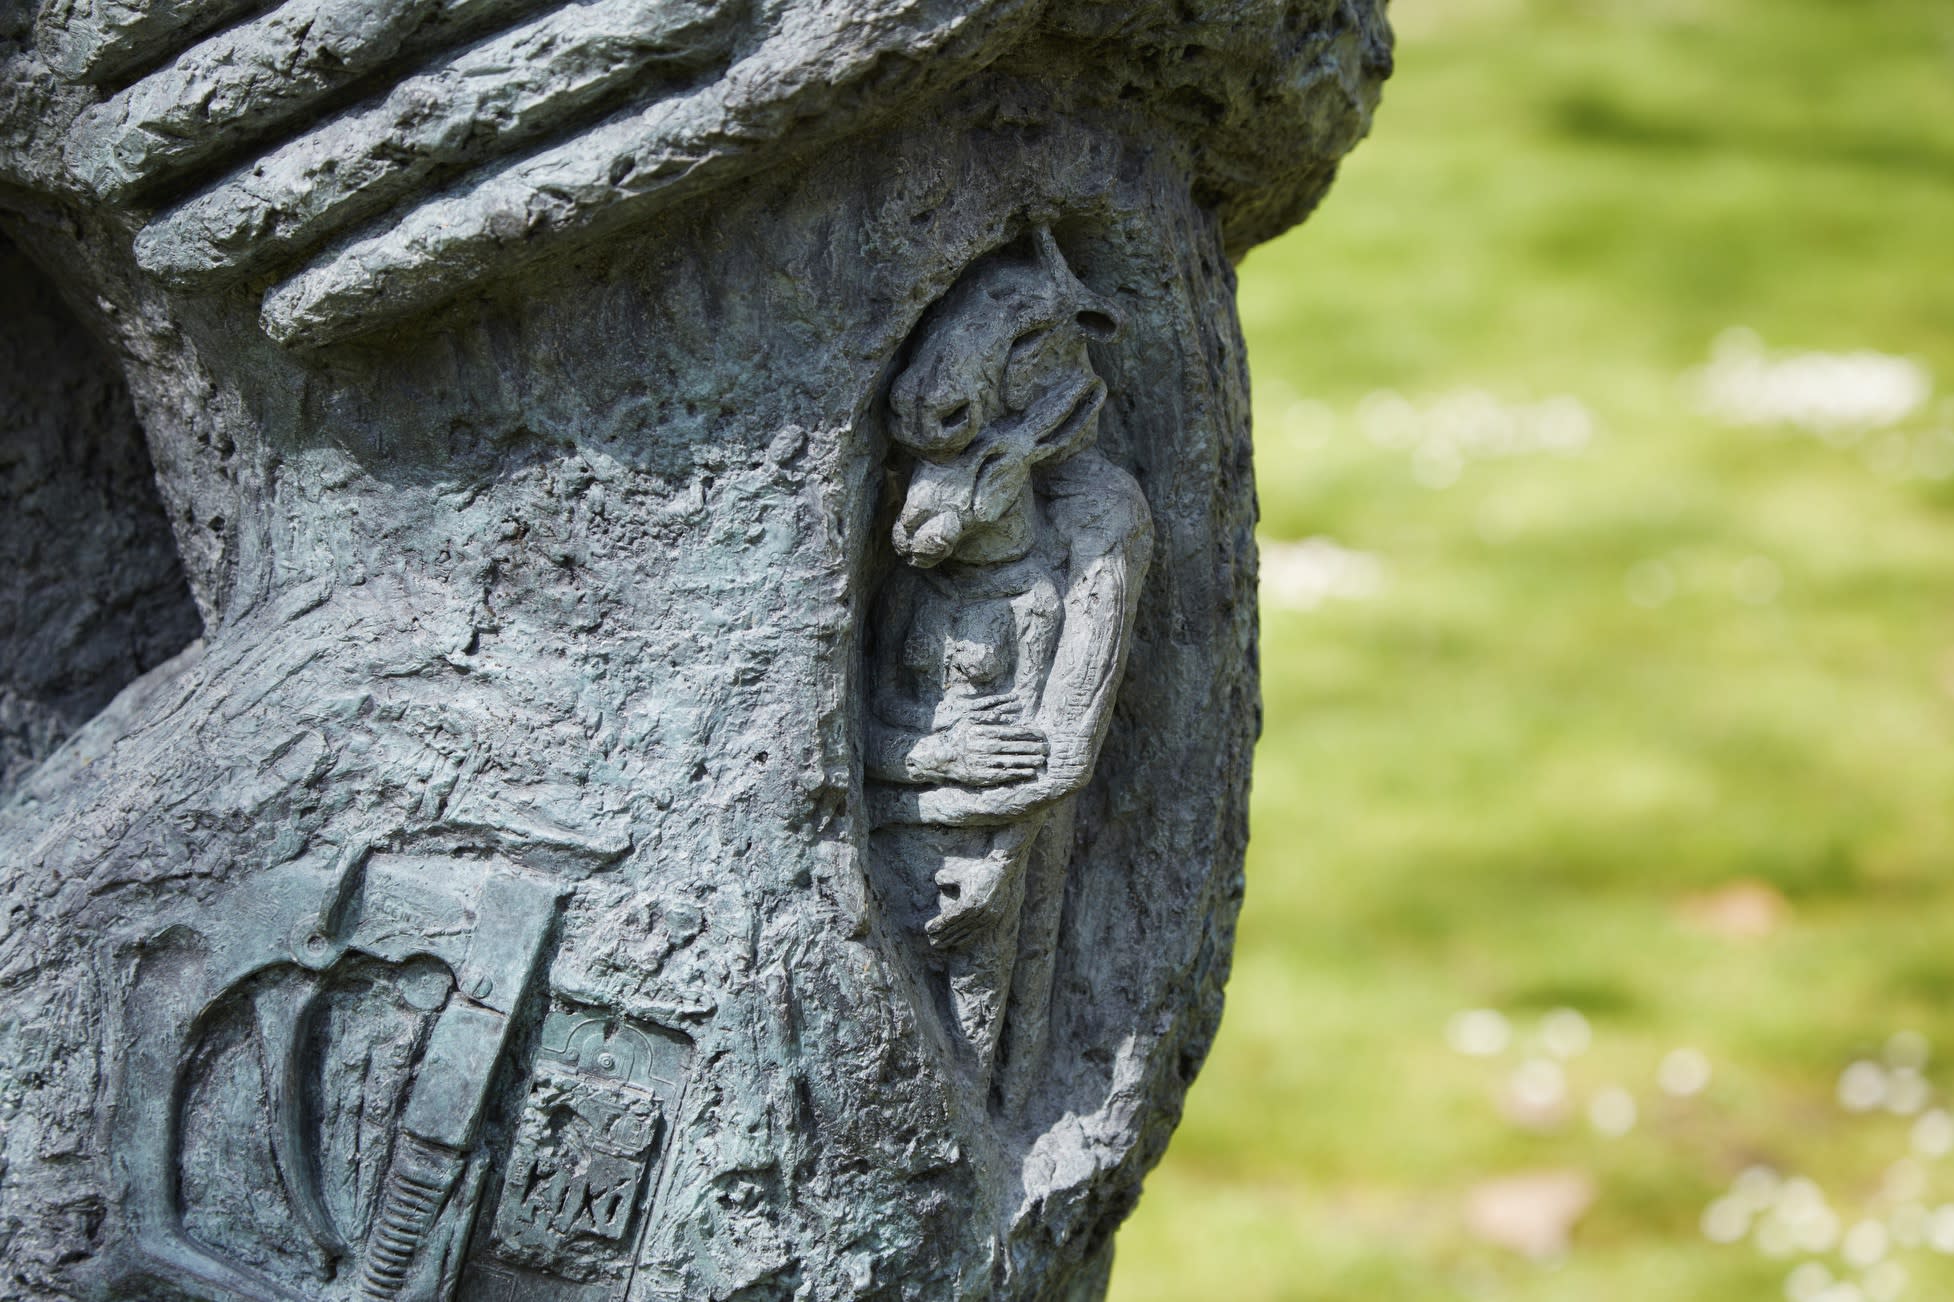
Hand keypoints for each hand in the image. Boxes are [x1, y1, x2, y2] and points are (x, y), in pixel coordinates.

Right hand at [917, 698, 1046, 785]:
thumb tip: (1005, 712)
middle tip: (1047, 747)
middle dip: (1034, 747)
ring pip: (1014, 761)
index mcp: (986, 732)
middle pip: (1017, 747)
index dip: (1030, 733)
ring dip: (1030, 761)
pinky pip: (1007, 774)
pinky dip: (1020, 773)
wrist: (944, 758)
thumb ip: (987, 716)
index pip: (1014, 732)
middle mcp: (988, 747)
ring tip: (1042, 760)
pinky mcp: (986, 776)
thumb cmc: (958, 736)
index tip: (1041, 734)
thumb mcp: (969, 720)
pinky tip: (1031, 772)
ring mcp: (987, 763)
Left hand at [925, 856, 1011, 950]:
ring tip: (939, 945)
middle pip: (956, 928)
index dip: (939, 924)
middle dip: (942, 935)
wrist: (1003, 872)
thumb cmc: (980, 871)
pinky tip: (956, 943)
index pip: (951, 917)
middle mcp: (979, 913)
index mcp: (971, 902)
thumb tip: (936, 880)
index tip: (928, 928)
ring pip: (965, 933)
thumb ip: (947, 877)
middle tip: (930, 940)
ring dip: (951, 940)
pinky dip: (965, 939)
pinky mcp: (991, 920)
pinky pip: (976, 933)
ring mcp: (986, 918)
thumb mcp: (962, 872)